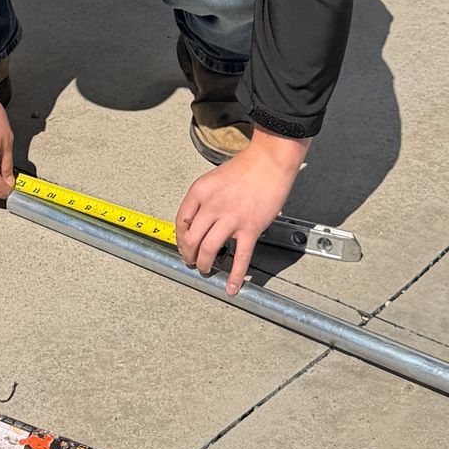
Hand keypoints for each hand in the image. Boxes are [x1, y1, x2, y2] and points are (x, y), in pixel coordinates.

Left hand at [174, 131, 306, 295]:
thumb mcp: (213, 179)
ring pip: (209, 250)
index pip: (180, 221)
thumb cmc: (245, 167)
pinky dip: (234, 275)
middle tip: (190, 261)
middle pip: (191, 239)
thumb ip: (204, 200)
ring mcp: (231, 219)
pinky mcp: (250, 228)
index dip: (179, 238)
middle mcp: (212, 206)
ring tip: (205, 269)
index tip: (182, 244)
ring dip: (204, 264)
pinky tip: (231, 287)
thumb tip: (197, 222)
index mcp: (199, 192)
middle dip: (188, 254)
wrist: (269, 161)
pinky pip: (241, 257)